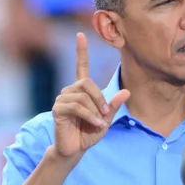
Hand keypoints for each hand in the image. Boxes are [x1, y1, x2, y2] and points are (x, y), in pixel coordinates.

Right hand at [52, 32, 129, 161]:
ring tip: (100, 123)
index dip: (81, 51)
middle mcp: (70, 91)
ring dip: (95, 110)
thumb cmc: (89, 133)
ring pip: (83, 96)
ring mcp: (62, 99)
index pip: (81, 67)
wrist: (75, 149)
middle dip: (100, 98)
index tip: (80, 35)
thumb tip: (127, 92)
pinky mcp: (58, 109)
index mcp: (81, 91)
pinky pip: (77, 106)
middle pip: (87, 83)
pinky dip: (90, 116)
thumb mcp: (106, 119)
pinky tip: (96, 124)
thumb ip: (114, 106)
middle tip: (106, 113)